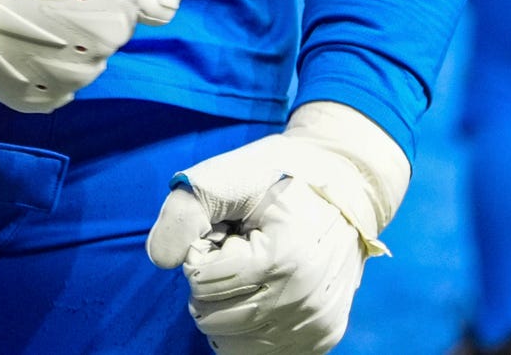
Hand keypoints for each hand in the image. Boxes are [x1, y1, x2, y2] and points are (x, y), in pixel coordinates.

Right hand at [0, 0, 181, 113]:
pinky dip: (46, 63)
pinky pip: (59, 80)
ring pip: (88, 56)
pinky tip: (17, 39)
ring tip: (27, 14)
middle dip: (97, 8)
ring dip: (71, 38)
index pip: (156, 0)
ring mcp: (72, 79)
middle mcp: (104, 47)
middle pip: (118, 27)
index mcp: (117, 0)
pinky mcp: (42, 101)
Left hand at [145, 102, 408, 354]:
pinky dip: (245, 328)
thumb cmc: (281, 174)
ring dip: (226, 305)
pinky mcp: (321, 338)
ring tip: (251, 268)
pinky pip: (257, 352)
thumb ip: (185, 213)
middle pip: (210, 315)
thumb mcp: (228, 175)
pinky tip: (262, 291)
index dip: (202, 249)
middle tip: (238, 247)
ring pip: (229, 341)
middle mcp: (302, 301)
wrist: (349, 184)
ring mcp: (315, 325)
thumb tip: (161, 260)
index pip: (201, 280)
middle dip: (210, 280)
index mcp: (283, 259)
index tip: (227, 228)